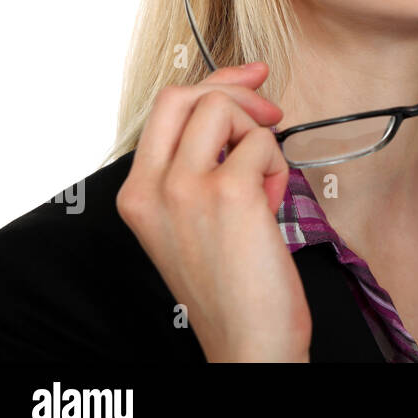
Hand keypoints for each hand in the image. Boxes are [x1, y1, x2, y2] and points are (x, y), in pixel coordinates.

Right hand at [116, 63, 310, 361]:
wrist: (249, 340)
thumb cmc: (234, 284)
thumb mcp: (199, 216)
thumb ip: (205, 162)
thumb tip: (238, 101)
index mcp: (137, 194)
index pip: (166, 109)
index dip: (215, 83)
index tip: (250, 76)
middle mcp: (152, 188)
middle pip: (184, 95)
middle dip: (235, 92)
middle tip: (269, 114)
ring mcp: (185, 188)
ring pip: (224, 109)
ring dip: (260, 138)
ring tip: (266, 186)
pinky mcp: (227, 192)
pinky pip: (264, 143)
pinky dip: (280, 169)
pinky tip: (273, 207)